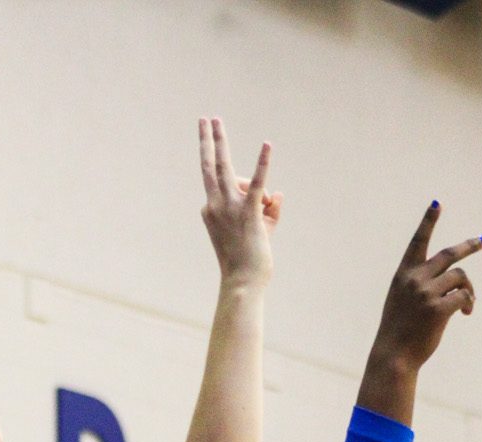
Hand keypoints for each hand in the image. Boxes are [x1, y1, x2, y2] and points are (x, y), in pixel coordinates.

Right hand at [198, 119, 278, 287]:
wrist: (242, 283)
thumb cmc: (247, 262)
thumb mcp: (259, 231)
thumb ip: (269, 209)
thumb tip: (277, 192)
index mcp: (210, 210)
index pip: (225, 184)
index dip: (246, 186)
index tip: (255, 199)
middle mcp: (215, 205)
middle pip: (209, 165)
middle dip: (207, 140)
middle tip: (204, 118)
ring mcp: (229, 207)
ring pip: (225, 167)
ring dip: (220, 141)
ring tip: (214, 120)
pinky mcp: (249, 212)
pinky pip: (258, 183)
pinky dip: (263, 163)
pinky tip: (267, 145)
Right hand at [371, 201, 481, 371]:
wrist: (393, 356)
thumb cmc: (399, 331)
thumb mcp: (402, 301)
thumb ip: (421, 286)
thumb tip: (455, 283)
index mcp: (403, 275)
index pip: (418, 242)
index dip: (428, 222)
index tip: (437, 204)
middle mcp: (414, 280)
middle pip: (449, 254)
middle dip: (468, 246)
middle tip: (481, 241)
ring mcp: (426, 293)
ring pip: (460, 277)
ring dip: (469, 289)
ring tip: (467, 303)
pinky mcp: (438, 309)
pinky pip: (464, 297)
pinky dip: (469, 303)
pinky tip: (465, 314)